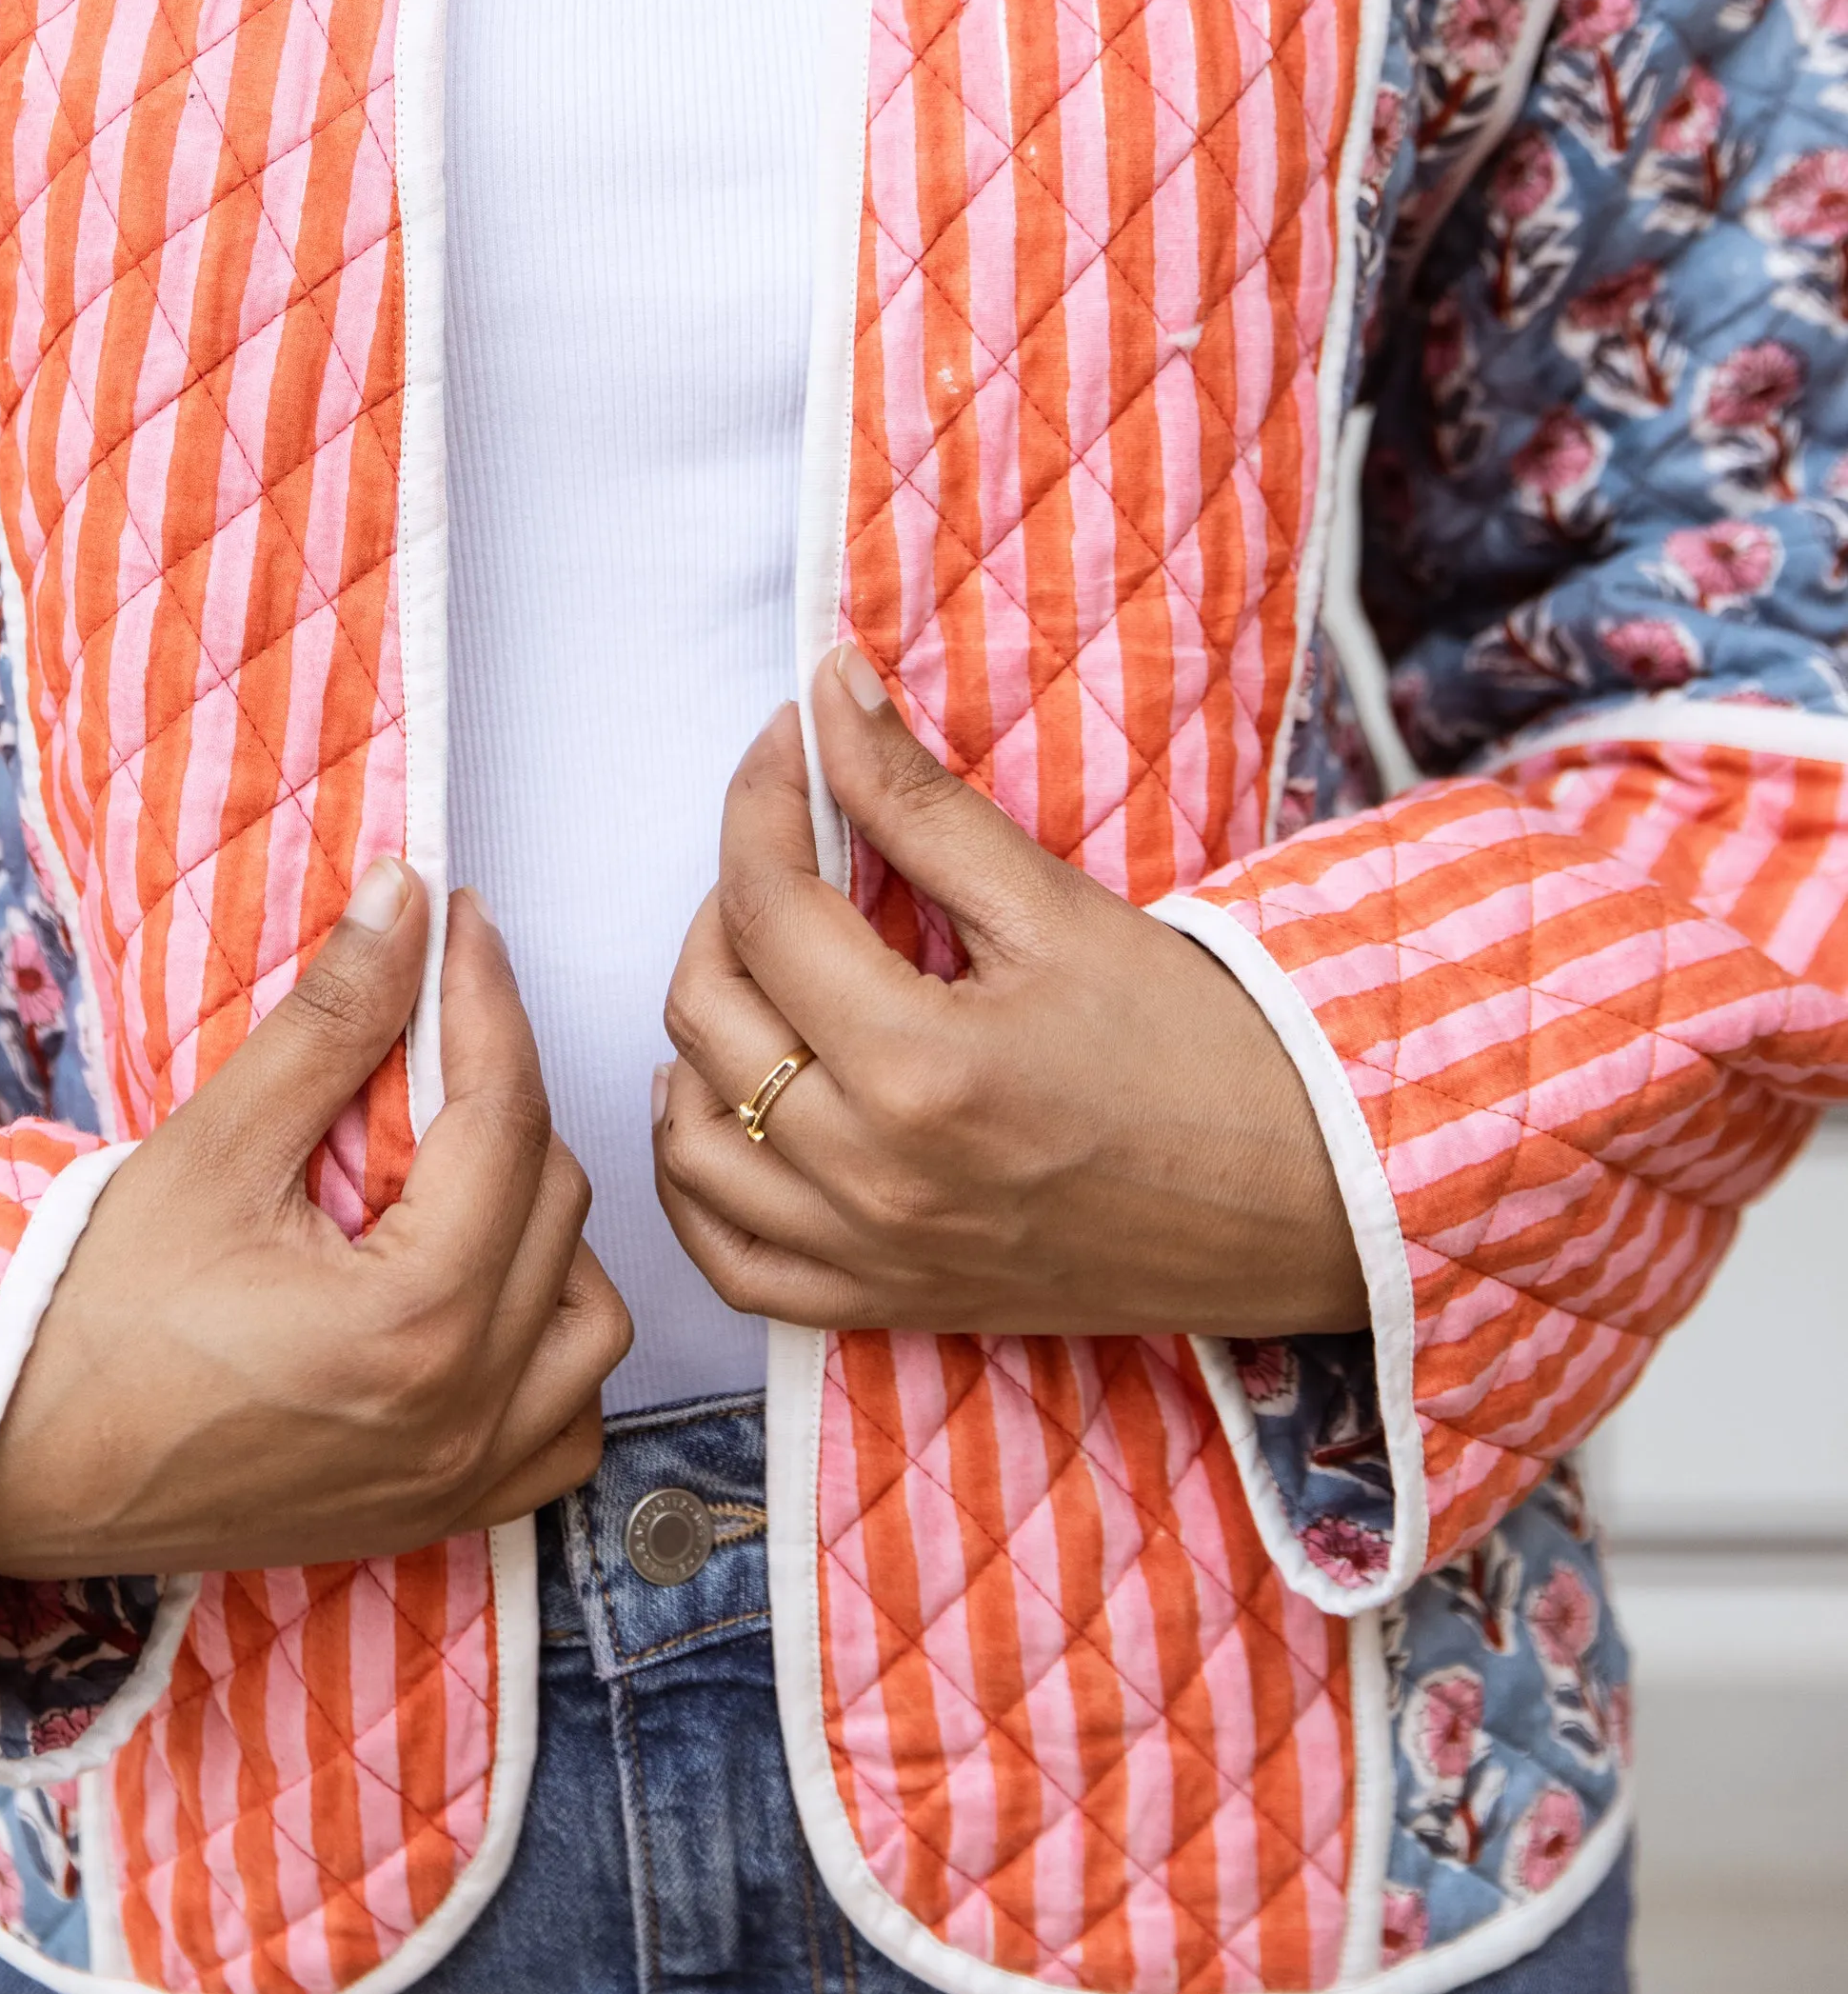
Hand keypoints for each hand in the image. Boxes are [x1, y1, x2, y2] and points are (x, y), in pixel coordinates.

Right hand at [0, 867, 631, 1579]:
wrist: (10, 1465)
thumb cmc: (91, 1316)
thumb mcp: (212, 1147)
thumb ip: (328, 1019)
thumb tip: (405, 898)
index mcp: (413, 1322)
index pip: (503, 1117)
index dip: (485, 999)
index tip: (459, 922)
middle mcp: (462, 1411)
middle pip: (555, 1200)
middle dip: (502, 1095)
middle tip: (427, 1038)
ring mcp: (458, 1478)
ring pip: (589, 1319)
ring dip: (544, 1226)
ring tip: (453, 1169)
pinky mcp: (436, 1513)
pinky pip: (565, 1430)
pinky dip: (550, 1351)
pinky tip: (480, 1292)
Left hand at [654, 652, 1365, 1342]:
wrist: (1302, 1198)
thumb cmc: (1203, 1048)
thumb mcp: (1058, 908)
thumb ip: (920, 803)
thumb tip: (827, 690)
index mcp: (922, 1067)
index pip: (767, 905)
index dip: (761, 800)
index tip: (790, 743)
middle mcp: (874, 1175)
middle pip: (706, 1011)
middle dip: (730, 899)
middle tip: (799, 849)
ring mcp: (870, 1254)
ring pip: (692, 1137)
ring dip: (703, 1033)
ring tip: (767, 967)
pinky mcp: (885, 1303)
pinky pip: (729, 1259)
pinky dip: (699, 1176)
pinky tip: (727, 1102)